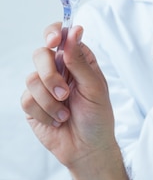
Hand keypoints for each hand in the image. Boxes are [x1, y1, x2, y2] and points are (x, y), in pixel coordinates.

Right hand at [21, 23, 116, 171]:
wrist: (88, 149)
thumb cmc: (97, 118)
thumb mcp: (94, 87)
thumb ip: (80, 60)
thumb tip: (74, 31)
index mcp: (76, 61)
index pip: (60, 35)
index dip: (54, 33)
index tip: (54, 41)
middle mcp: (58, 70)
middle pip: (40, 54)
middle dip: (51, 75)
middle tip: (65, 94)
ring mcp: (43, 87)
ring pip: (31, 78)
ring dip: (50, 100)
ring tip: (66, 114)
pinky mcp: (32, 105)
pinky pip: (27, 99)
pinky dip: (44, 112)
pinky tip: (57, 121)